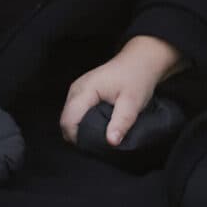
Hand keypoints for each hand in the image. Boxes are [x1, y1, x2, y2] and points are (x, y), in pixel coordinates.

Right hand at [59, 35, 181, 146]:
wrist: (140, 60)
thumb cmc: (137, 78)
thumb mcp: (133, 101)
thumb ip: (121, 121)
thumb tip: (111, 142)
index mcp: (85, 89)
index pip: (68, 121)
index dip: (78, 138)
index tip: (97, 145)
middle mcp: (76, 89)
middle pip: (66, 121)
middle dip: (79, 136)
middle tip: (101, 142)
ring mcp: (77, 89)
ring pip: (70, 118)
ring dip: (82, 130)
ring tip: (102, 134)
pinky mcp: (81, 92)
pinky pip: (75, 113)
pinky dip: (84, 123)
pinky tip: (99, 125)